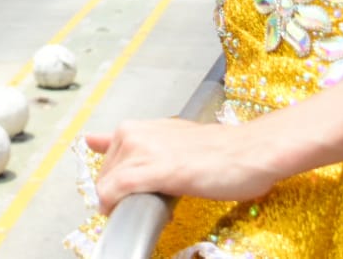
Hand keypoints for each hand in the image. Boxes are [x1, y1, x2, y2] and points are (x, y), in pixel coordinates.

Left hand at [87, 118, 283, 214]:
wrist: (251, 152)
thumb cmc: (220, 151)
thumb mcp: (169, 139)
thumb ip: (132, 142)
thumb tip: (91, 140)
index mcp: (137, 128)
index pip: (106, 163)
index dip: (116, 184)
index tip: (130, 194)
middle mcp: (133, 134)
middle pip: (104, 177)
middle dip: (121, 196)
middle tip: (151, 203)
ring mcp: (141, 151)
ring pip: (108, 186)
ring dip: (124, 204)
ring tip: (157, 207)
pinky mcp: (153, 170)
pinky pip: (116, 191)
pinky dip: (117, 206)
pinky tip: (130, 214)